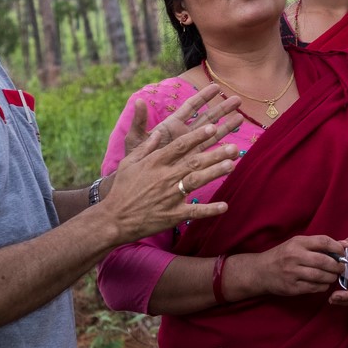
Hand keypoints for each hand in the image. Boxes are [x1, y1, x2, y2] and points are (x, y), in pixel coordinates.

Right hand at [100, 107, 238, 242]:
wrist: (114, 219)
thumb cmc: (122, 190)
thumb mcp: (129, 164)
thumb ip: (146, 147)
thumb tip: (158, 132)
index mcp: (154, 162)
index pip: (179, 146)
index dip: (197, 136)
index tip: (212, 128)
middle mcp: (164, 177)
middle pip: (193, 162)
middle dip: (215, 153)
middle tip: (233, 147)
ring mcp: (170, 196)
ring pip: (196, 181)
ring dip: (215, 173)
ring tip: (232, 166)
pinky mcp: (173, 215)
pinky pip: (194, 211)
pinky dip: (210, 210)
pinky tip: (225, 206)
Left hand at [123, 86, 242, 157]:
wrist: (138, 181)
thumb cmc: (135, 159)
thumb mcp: (135, 139)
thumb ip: (138, 121)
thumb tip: (138, 101)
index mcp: (172, 125)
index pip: (190, 107)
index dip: (203, 97)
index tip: (216, 87)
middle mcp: (184, 135)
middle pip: (207, 118)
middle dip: (222, 108)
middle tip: (238, 100)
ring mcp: (191, 148)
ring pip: (213, 135)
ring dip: (227, 126)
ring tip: (242, 118)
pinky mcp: (194, 162)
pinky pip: (210, 154)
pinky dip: (222, 150)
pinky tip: (234, 147)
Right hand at [240, 235, 347, 297]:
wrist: (260, 272)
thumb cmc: (282, 256)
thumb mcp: (295, 244)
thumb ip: (315, 244)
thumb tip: (340, 246)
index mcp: (297, 243)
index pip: (323, 242)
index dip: (337, 247)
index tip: (343, 252)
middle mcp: (295, 257)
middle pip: (324, 261)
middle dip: (337, 266)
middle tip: (341, 268)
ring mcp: (293, 273)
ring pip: (321, 276)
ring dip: (331, 277)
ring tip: (333, 276)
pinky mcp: (292, 287)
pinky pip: (314, 288)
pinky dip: (323, 286)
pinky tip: (324, 284)